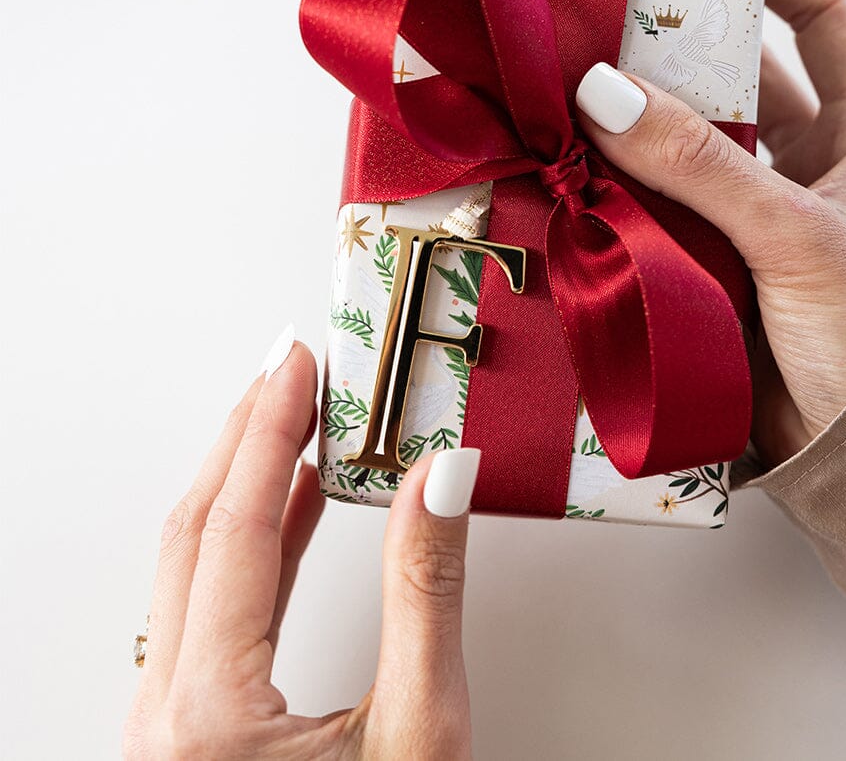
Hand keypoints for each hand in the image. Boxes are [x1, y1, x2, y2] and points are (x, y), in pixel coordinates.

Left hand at [124, 332, 478, 759]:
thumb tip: (442, 481)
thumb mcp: (419, 738)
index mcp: (209, 718)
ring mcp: (164, 729)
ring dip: (240, 482)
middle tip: (289, 365)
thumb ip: (428, 595)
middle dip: (243, 434)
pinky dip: (246, 543)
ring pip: (188, 568)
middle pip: (194, 531)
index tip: (298, 361)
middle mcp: (164, 718)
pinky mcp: (185, 734)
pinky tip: (288, 508)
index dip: (269, 428)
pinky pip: (203, 608)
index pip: (235, 525)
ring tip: (291, 420)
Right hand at [575, 0, 845, 468]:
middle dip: (675, 41)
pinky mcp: (705, 260)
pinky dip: (611, 185)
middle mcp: (804, 166)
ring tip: (570, 83)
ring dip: (632, 117)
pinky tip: (569, 168)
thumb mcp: (798, 236)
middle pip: (736, 75)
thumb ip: (706, 166)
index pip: (825, 19)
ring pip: (683, 141)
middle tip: (605, 12)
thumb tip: (608, 92)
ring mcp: (751, 214)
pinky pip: (651, 204)